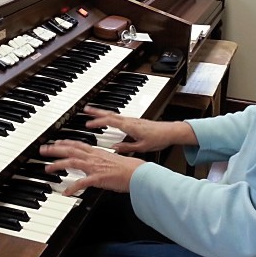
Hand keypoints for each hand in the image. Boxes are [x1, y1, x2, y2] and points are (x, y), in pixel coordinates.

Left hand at [40, 140, 144, 195]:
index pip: (78, 144)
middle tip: (43, 150)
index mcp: (98, 152)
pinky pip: (82, 183)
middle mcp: (94, 157)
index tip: (56, 142)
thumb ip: (103, 160)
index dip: (65, 142)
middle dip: (55, 149)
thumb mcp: (113, 160)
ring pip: (72, 162)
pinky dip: (72, 187)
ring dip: (58, 165)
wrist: (138, 173)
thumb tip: (99, 163)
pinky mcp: (98, 178)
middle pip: (70, 150)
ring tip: (47, 169)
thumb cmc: (130, 168)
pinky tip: (65, 192)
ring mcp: (95, 167)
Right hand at [82, 106, 196, 154]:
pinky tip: (107, 118)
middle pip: (110, 113)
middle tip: (85, 109)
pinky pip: (118, 116)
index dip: (98, 122)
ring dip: (102, 112)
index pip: (110, 121)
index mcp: (130, 126)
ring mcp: (132, 119)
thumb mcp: (142, 146)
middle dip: (97, 111)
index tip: (88, 123)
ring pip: (113, 113)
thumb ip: (126, 147)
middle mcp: (130, 120)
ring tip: (92, 111)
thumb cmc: (158, 139)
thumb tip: (114, 147)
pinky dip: (110, 115)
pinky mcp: (134, 120)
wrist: (170, 131)